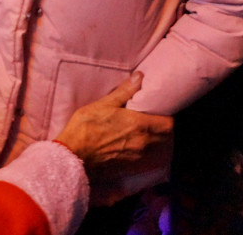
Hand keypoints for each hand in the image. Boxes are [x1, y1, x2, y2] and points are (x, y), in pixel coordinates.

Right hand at [53, 73, 172, 169]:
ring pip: (156, 147)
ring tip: (141, 129)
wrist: (73, 153)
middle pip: (165, 136)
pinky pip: (145, 156)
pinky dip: (144, 148)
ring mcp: (137, 155)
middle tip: (150, 118)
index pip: (168, 124)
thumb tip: (139, 76)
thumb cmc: (86, 125)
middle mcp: (143, 142)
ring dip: (154, 138)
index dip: (166, 116)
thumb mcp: (104, 104)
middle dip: (162, 127)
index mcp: (139, 124)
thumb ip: (125, 91)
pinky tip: (131, 142)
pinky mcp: (129, 165)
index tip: (157, 110)